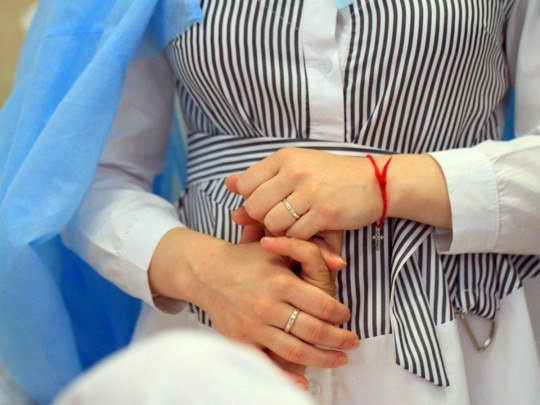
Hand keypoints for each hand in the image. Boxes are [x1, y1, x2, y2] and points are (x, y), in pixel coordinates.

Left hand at [226, 147, 381, 239]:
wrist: (374, 182)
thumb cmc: (330, 176)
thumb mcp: (295, 167)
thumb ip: (262, 176)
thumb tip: (229, 184)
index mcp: (284, 157)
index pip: (246, 184)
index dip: (251, 200)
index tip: (267, 204)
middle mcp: (294, 171)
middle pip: (255, 207)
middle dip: (263, 219)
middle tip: (281, 218)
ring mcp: (309, 192)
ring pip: (272, 223)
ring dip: (280, 230)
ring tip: (295, 224)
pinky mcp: (324, 212)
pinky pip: (295, 234)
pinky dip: (298, 237)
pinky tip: (310, 228)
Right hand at [240, 226, 347, 388]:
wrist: (208, 272)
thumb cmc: (247, 260)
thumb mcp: (278, 249)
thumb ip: (310, 253)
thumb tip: (342, 265)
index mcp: (281, 283)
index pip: (323, 306)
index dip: (341, 314)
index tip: (346, 316)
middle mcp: (268, 307)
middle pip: (314, 331)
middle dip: (339, 339)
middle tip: (353, 342)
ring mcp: (253, 326)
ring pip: (296, 351)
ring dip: (323, 359)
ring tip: (339, 359)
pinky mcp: (240, 340)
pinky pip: (267, 364)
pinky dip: (287, 377)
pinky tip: (305, 382)